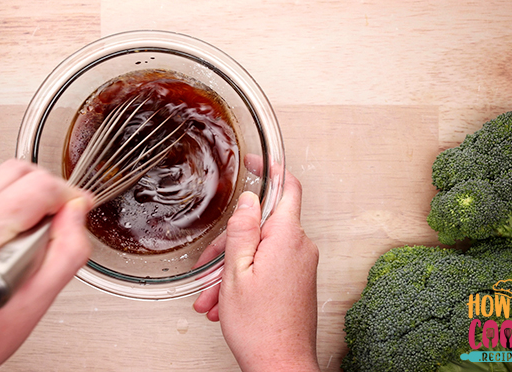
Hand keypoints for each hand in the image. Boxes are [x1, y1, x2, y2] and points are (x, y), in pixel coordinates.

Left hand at [0, 159, 92, 371]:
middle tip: (65, 219)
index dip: (69, 196)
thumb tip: (76, 216)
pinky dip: (9, 209)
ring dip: (29, 198)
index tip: (81, 212)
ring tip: (41, 236)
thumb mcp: (35, 304)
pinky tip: (17, 244)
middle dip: (49, 189)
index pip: (38, 186)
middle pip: (16, 171)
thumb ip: (66, 253)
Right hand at [193, 161, 319, 371]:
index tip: (256, 161)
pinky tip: (225, 301)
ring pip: (260, 250)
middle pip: (263, 226)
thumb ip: (243, 231)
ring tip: (213, 297)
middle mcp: (301, 248)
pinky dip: (245, 279)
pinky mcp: (298, 281)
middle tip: (210, 267)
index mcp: (287, 238)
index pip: (287, 188)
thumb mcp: (237, 272)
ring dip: (232, 269)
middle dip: (231, 244)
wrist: (281, 365)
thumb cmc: (260, 327)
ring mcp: (302, 265)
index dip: (271, 169)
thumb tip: (249, 201)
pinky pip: (268, 267)